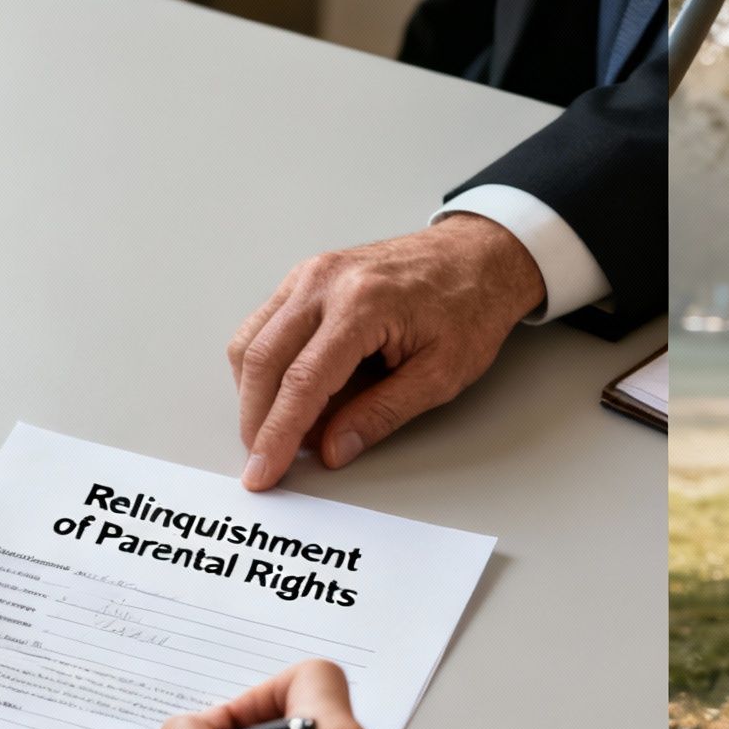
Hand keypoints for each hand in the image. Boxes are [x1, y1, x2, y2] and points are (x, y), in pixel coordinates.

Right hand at [227, 213, 545, 488]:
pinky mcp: (305, 278)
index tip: (263, 471)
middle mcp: (325, 282)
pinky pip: (263, 326)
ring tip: (275, 432)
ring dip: (253, 395)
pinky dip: (262, 366)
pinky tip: (282, 394)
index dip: (277, 435)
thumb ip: (383, 414)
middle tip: (262, 462)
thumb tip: (333, 448)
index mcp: (363, 305)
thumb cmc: (469, 307)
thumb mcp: (440, 374)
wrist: (477, 257)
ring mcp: (310, 275)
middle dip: (255, 421)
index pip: (302, 382)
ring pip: (250, 342)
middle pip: (261, 361)